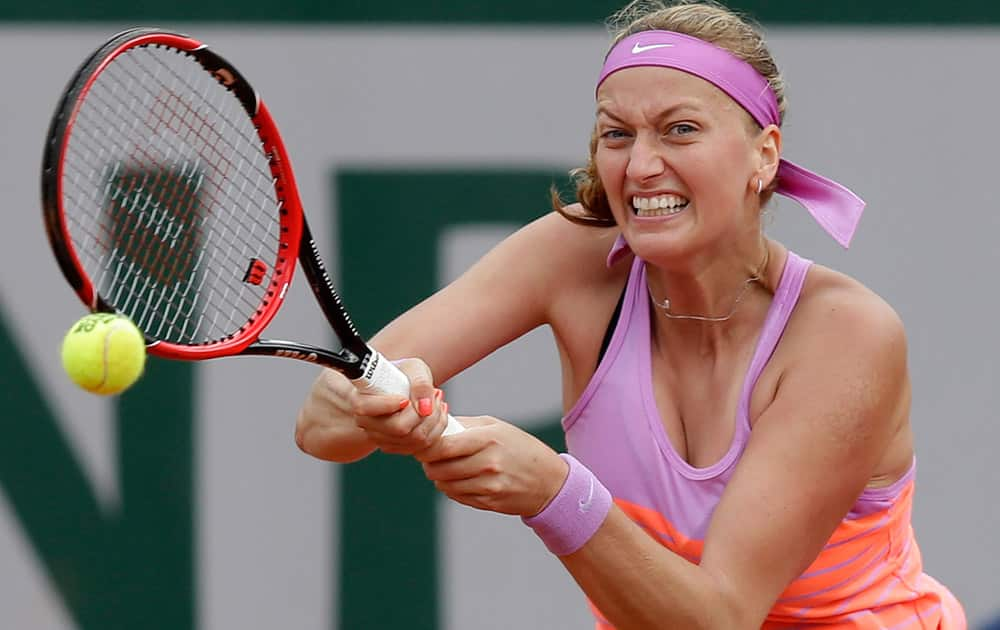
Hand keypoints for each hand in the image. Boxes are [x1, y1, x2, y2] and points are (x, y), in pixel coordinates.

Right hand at [353, 358, 450, 455]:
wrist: (401, 387)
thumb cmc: (404, 375)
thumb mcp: (414, 368)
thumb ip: (420, 384)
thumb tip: (425, 408)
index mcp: (362, 400)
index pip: (367, 408)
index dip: (389, 404)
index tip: (406, 398)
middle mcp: (366, 423)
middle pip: (400, 428)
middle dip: (425, 413)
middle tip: (435, 394)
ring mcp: (380, 439)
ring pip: (415, 440)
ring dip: (435, 420)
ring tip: (437, 401)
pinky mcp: (395, 448)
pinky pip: (422, 447)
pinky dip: (436, 430)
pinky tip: (436, 414)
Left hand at [418, 417, 568, 516]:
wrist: (548, 481)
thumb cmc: (520, 448)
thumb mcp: (497, 427)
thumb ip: (465, 425)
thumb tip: (436, 424)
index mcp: (488, 439)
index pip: (443, 446)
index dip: (426, 447)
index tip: (422, 444)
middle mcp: (488, 464)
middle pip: (438, 468)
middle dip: (428, 463)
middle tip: (428, 457)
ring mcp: (488, 486)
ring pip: (444, 484)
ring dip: (438, 476)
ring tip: (444, 467)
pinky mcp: (488, 502)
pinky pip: (456, 496)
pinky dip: (451, 488)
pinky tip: (459, 479)